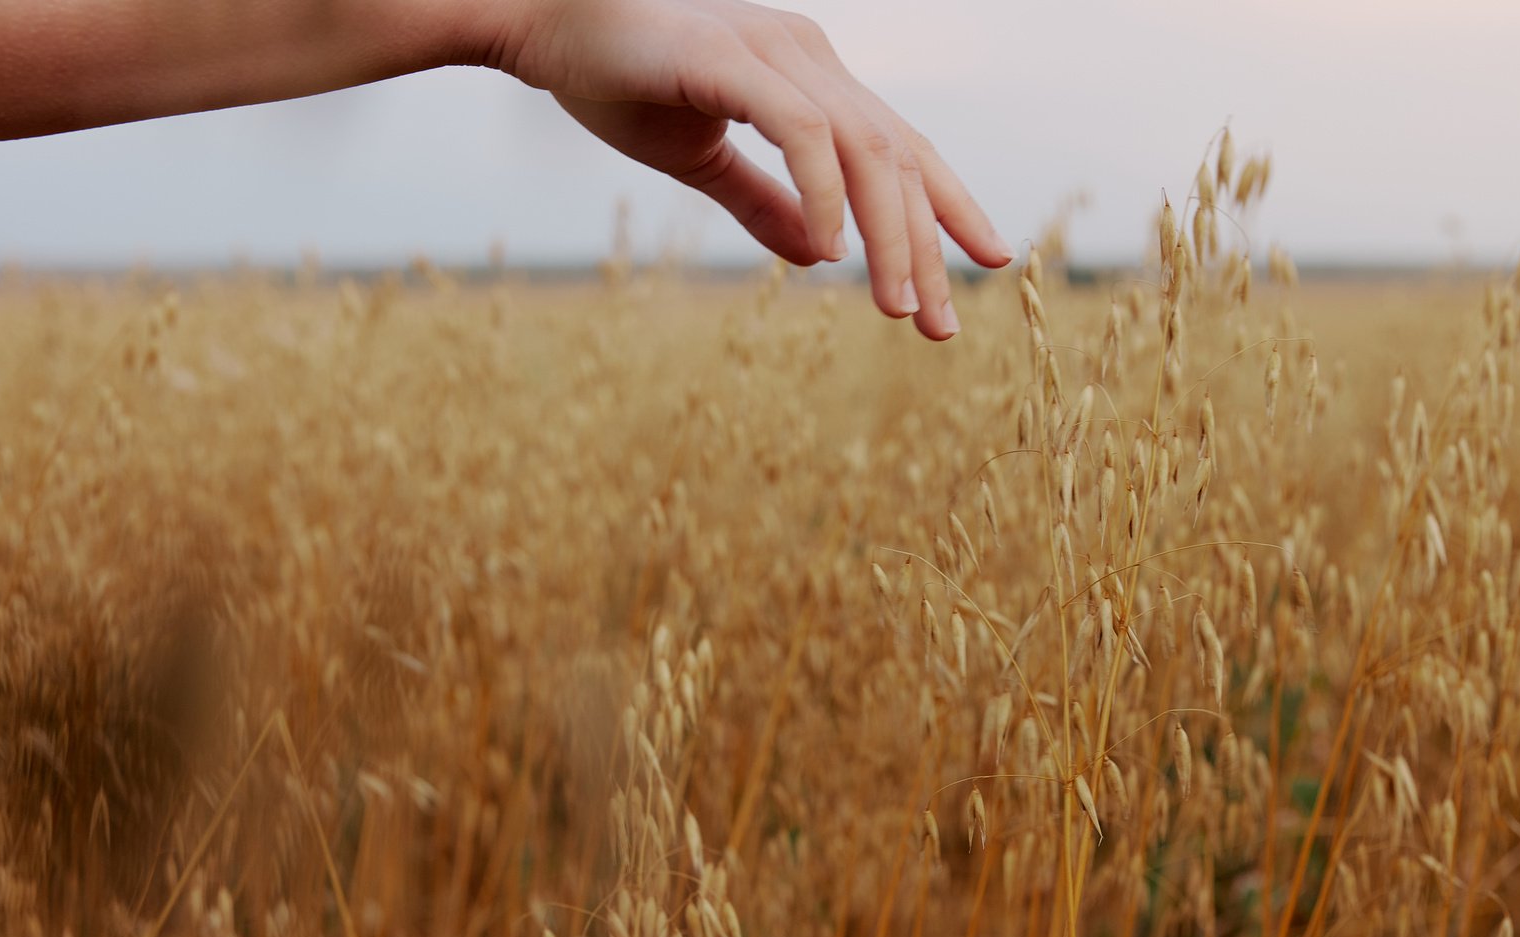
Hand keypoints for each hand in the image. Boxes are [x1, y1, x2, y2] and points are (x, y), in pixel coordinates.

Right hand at [481, 0, 1013, 338]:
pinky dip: (822, 193)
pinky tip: (831, 252)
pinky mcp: (730, 59)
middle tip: (942, 324)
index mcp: (810, 78)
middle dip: (929, 244)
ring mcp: (774, 52)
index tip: (981, 267)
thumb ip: (763, 204)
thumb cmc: (617, 82)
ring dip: (888, 234)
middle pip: (898, 156)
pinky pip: (799, 131)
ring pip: (863, 149)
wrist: (538, 24)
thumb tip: (819, 257)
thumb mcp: (702, 161)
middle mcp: (808, 57)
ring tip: (899, 307)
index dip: (945, 209)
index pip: (898, 150)